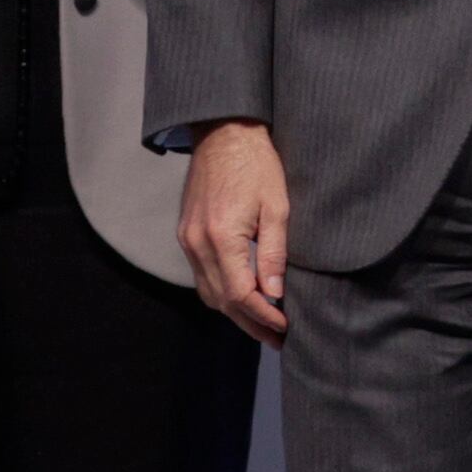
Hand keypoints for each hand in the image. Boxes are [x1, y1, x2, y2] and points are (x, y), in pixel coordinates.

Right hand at [179, 121, 291, 343]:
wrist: (224, 133)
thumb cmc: (257, 165)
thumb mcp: (277, 207)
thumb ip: (274, 254)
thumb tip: (274, 295)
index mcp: (222, 237)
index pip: (239, 295)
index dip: (263, 317)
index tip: (285, 327)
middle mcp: (198, 242)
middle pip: (221, 301)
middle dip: (250, 324)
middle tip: (278, 338)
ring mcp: (187, 239)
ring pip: (208, 293)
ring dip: (235, 312)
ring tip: (264, 323)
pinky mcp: (186, 233)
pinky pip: (201, 276)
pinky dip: (221, 292)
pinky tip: (243, 296)